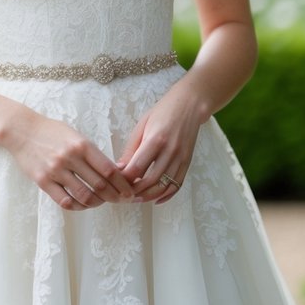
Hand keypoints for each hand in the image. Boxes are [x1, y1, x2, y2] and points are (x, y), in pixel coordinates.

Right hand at [5, 113, 135, 210]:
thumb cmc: (52, 132)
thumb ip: (93, 153)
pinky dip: (78, 207)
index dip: (123, 184)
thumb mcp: (75, 135)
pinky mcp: (43, 182)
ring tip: (101, 202)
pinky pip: (65, 201)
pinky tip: (83, 205)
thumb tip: (116, 170)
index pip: (108, 169)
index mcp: (81, 144)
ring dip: (97, 203)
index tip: (130, 191)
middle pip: (99, 184)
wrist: (21, 131)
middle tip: (122, 201)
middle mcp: (70, 158)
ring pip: (84, 195)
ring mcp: (56, 171)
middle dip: (115, 196)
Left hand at [117, 78, 203, 203]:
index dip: (125, 179)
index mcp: (156, 139)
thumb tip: (119, 169)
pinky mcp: (187, 163)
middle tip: (123, 195)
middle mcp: (170, 151)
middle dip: (135, 192)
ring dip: (149, 196)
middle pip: (150, 181)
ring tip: (136, 199)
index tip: (115, 183)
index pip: (137, 168)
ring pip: (164, 186)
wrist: (190, 105)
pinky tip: (156, 199)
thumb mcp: (142, 126)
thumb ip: (131, 149)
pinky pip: (177, 185)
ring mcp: (181, 158)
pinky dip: (166, 195)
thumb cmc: (162, 112)